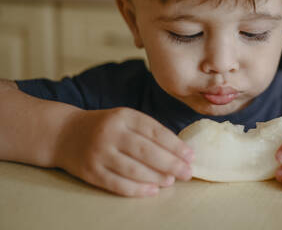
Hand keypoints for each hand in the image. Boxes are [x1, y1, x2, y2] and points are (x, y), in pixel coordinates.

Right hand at [54, 107, 193, 196]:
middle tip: (187, 173)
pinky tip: (152, 191)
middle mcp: (111, 133)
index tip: (190, 156)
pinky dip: (137, 189)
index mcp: (124, 116)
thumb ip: (149, 131)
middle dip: (171, 163)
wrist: (65, 133)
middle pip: (146, 151)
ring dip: (156, 177)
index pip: (155, 131)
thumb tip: (179, 151)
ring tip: (171, 181)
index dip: (175, 145)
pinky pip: (117, 183)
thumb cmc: (106, 127)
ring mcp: (99, 153)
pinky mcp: (90, 171)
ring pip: (133, 169)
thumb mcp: (126, 119)